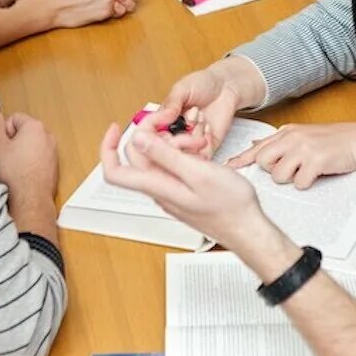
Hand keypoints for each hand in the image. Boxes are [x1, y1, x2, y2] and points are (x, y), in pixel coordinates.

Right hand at [0, 108, 58, 203]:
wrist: (30, 200)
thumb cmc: (13, 173)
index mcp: (35, 127)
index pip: (14, 118)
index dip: (4, 132)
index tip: (1, 147)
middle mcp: (48, 136)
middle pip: (24, 131)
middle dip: (13, 142)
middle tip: (5, 157)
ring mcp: (53, 151)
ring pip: (31, 145)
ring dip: (21, 153)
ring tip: (13, 167)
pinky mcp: (54, 166)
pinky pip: (38, 158)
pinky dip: (30, 163)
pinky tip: (23, 174)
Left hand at [101, 124, 285, 260]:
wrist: (246, 228)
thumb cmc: (229, 205)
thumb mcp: (197, 173)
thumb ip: (165, 156)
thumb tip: (138, 140)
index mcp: (157, 186)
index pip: (115, 171)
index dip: (108, 148)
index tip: (117, 129)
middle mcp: (159, 191)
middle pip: (138, 157)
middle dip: (154, 136)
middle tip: (175, 126)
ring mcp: (170, 192)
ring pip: (158, 160)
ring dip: (173, 144)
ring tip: (197, 144)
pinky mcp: (182, 192)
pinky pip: (172, 167)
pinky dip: (183, 154)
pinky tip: (200, 153)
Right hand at [161, 58, 265, 156]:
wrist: (226, 86)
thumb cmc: (202, 84)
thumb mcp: (182, 89)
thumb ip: (171, 103)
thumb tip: (162, 117)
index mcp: (164, 122)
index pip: (154, 138)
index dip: (159, 136)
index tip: (169, 123)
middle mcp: (176, 135)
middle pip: (169, 150)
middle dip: (179, 137)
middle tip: (190, 117)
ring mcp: (191, 143)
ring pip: (186, 155)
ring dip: (193, 137)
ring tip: (201, 115)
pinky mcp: (208, 147)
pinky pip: (203, 156)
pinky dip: (205, 142)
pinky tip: (208, 125)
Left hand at [229, 122, 355, 187]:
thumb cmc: (331, 141)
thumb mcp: (301, 135)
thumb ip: (279, 141)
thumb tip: (256, 144)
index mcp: (286, 132)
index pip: (258, 147)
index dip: (241, 159)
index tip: (228, 167)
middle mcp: (292, 138)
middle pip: (264, 161)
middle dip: (273, 170)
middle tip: (289, 168)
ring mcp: (303, 149)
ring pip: (279, 175)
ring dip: (291, 178)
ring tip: (305, 171)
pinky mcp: (315, 161)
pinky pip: (299, 183)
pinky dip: (306, 183)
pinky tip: (315, 174)